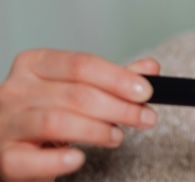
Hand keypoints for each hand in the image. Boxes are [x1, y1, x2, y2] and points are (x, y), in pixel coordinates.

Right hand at [0, 50, 159, 180]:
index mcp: (35, 65)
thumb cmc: (45, 115)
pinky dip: (57, 159)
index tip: (146, 91)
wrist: (11, 147)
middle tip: (146, 118)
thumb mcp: (76, 92)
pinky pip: (29, 158)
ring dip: (96, 130)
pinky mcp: (3, 155)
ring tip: (118, 137)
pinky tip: (79, 158)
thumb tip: (150, 69)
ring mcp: (6, 122)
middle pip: (76, 94)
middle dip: (119, 107)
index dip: (118, 78)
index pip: (82, 65)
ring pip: (56, 121)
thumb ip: (112, 81)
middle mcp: (16, 90)